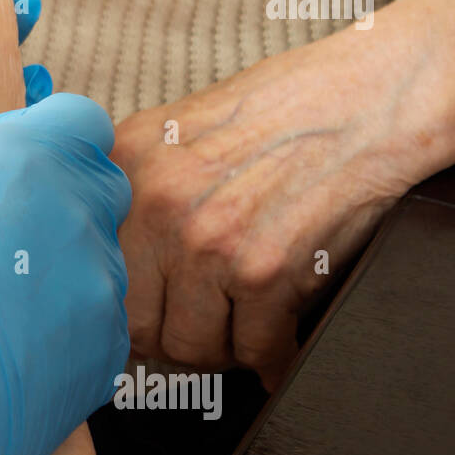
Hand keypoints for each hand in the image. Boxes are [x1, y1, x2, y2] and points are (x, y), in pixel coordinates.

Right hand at [0, 92, 131, 454]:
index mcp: (21, 159)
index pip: (77, 118)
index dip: (41, 133)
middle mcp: (75, 214)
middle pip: (96, 184)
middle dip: (55, 194)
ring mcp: (96, 287)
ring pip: (94, 256)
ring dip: (55, 262)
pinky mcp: (103, 354)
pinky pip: (93, 320)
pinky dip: (60, 325)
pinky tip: (4, 343)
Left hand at [109, 0, 454, 386]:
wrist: (365, 98)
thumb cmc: (280, 114)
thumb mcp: (173, 132)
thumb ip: (130, 190)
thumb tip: (100, 269)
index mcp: (121, 166)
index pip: (89, 274)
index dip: (119, 307)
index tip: (138, 317)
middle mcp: (154, 203)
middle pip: (136, 324)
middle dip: (171, 336)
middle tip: (199, 328)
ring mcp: (205, 239)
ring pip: (191, 347)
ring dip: (221, 348)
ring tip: (239, 325)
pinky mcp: (262, 270)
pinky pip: (253, 349)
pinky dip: (272, 355)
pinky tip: (278, 338)